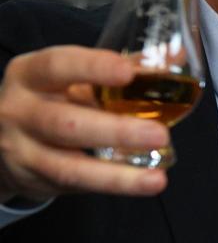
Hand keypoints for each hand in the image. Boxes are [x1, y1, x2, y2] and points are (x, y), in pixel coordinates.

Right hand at [0, 46, 169, 202]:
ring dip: (116, 174)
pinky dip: (111, 184)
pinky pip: (75, 185)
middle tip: (159, 134)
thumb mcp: (74, 78)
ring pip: (68, 166)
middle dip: (115, 131)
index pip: (58, 65)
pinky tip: (142, 182)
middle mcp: (20, 110)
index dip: (92, 68)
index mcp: (30, 73)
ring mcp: (23, 149)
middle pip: (65, 123)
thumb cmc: (52, 97)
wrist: (2, 136)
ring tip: (156, 176)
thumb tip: (175, 56)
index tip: (128, 72)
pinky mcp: (34, 179)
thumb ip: (123, 68)